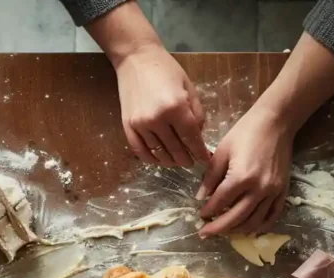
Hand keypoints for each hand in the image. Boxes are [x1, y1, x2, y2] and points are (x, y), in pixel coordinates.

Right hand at [114, 45, 210, 166]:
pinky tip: (159, 160)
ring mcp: (140, 124)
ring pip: (159, 154)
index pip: (191, 138)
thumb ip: (196, 114)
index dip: (200, 152)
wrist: (136, 59)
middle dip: (187, 159)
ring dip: (171, 161)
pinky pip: (140, 151)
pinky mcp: (128, 126)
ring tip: (178, 161)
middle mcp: (157, 119)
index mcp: (176, 107)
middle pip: (176, 149)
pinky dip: (151, 159)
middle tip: (192, 162)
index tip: (205, 159)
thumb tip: (198, 137)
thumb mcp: (189, 88)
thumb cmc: (166, 70)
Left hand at [197, 105, 293, 236]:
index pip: (220, 203)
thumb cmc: (245, 133)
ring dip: (237, 230)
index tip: (200, 216)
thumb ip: (210, 177)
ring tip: (224, 231)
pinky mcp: (283, 191)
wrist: (276, 123)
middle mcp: (258, 189)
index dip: (207, 212)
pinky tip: (248, 228)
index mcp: (241, 177)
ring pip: (254, 222)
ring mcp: (273, 192)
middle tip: (205, 233)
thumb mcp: (222, 152)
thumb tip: (200, 198)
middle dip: (218, 228)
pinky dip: (260, 226)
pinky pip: (272, 216)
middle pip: (235, 218)